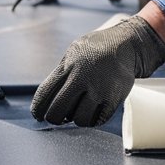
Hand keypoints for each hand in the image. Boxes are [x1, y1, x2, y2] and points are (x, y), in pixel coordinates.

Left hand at [31, 15, 164, 126]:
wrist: (127, 43)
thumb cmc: (96, 49)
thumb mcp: (74, 53)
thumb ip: (61, 73)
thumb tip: (46, 100)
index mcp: (68, 66)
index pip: (44, 95)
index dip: (38, 109)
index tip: (38, 115)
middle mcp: (82, 78)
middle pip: (57, 112)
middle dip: (55, 118)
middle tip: (59, 117)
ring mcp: (99, 89)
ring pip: (78, 120)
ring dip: (77, 119)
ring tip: (79, 112)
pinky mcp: (114, 98)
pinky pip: (98, 120)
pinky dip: (93, 120)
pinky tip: (92, 112)